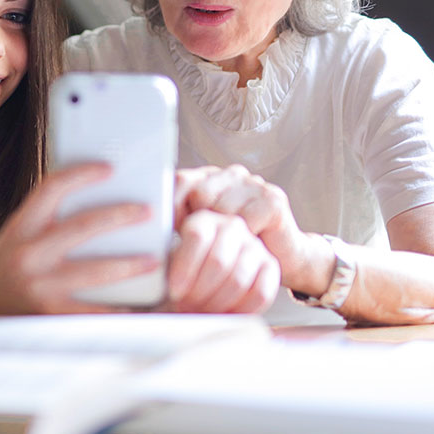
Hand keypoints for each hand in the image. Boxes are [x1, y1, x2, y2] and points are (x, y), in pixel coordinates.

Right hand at [0, 164, 162, 315]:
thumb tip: (95, 202)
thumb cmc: (0, 269)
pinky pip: (92, 311)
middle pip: (81, 227)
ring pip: (94, 272)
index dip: (81, 174)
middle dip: (119, 217)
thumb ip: (47, 222)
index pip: (51, 189)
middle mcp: (27, 255)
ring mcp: (39, 287)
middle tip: (147, 211)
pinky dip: (118, 308)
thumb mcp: (16, 236)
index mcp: (20, 228)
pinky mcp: (49, 316)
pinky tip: (138, 304)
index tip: (108, 168)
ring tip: (153, 259)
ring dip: (128, 265)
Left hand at [164, 210, 278, 312]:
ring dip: (216, 304)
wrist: (211, 279)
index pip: (197, 236)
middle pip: (218, 261)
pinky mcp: (271, 266)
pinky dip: (240, 310)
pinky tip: (224, 315)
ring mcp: (254, 245)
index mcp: (203, 219)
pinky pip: (260, 292)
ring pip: (238, 279)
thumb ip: (163, 262)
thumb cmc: (184, 272)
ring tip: (201, 312)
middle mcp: (231, 226)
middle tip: (186, 307)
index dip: (185, 268)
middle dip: (199, 292)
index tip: (174, 292)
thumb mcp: (168, 261)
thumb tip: (151, 270)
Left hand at [174, 166, 314, 288]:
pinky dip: (244, 239)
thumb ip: (179, 221)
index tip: (173, 231)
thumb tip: (149, 222)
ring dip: (223, 235)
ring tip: (231, 246)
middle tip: (208, 245)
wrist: (284, 259)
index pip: (180, 181)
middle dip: (200, 224)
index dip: (172, 207)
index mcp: (210, 177)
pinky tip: (250, 243)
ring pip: (222, 209)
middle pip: (200, 195)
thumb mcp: (202, 233)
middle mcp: (232, 174)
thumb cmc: (236, 248)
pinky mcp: (273, 200)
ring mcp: (254, 184)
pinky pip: (245, 221)